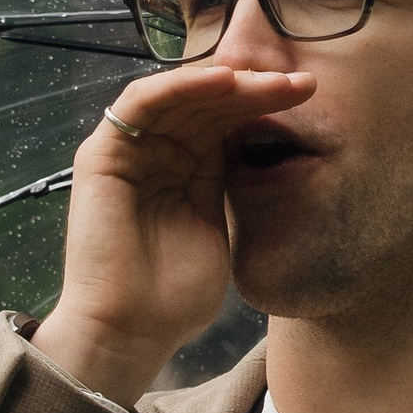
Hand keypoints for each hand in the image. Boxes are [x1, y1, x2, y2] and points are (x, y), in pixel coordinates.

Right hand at [33, 59, 310, 406]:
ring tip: (271, 82)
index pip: (226, 118)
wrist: (130, 331)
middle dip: (257, 88)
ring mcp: (129, 150)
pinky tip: (222, 83)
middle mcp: (157, 152)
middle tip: (304, 85)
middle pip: (207, 101)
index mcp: (188, 168)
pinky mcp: (103, 153)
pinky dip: (179, 86)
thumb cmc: (175, 297)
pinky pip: (141, 103)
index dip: (266, 102)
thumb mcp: (221, 228)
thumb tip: (275, 152)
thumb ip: (234, 185)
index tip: (308, 95)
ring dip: (226, 81)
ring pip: (179, 94)